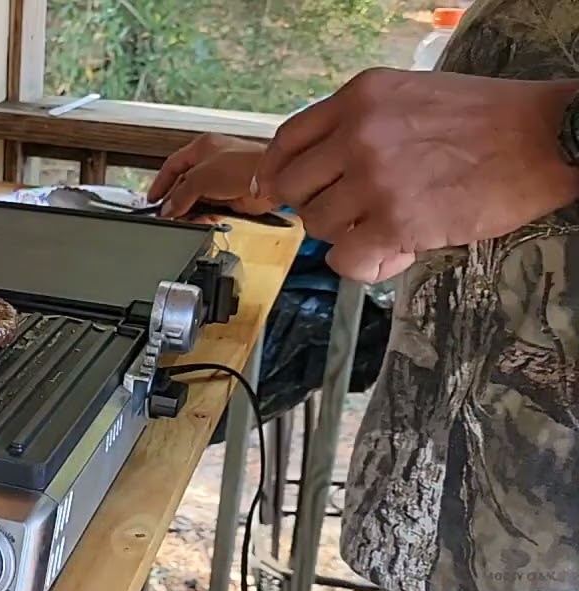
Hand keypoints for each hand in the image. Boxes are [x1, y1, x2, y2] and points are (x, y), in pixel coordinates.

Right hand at [147, 134, 276, 218]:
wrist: (270, 182)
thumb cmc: (242, 166)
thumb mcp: (200, 178)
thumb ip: (180, 194)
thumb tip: (168, 208)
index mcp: (203, 147)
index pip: (173, 165)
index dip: (160, 182)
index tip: (152, 199)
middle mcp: (213, 161)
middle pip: (185, 183)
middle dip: (174, 200)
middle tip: (165, 214)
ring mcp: (224, 179)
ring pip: (198, 197)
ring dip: (189, 210)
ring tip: (180, 221)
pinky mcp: (233, 195)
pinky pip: (212, 208)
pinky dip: (204, 216)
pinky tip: (199, 222)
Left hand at [254, 68, 578, 282]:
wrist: (549, 139)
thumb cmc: (489, 121)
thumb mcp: (412, 98)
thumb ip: (361, 125)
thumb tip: (319, 169)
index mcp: (360, 97)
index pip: (287, 139)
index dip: (275, 171)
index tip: (271, 190)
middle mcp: (358, 134)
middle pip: (294, 187)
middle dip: (315, 205)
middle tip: (350, 212)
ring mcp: (375, 178)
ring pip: (318, 225)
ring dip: (346, 234)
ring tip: (387, 226)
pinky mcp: (396, 222)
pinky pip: (344, 259)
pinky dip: (362, 264)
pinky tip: (391, 252)